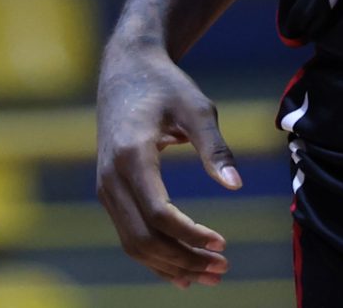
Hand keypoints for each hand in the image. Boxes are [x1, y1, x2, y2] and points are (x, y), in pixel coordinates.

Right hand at [95, 44, 239, 287]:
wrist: (126, 69)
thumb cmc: (165, 85)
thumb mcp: (196, 107)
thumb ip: (214, 147)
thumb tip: (236, 185)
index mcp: (131, 155)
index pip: (158, 213)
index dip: (191, 235)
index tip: (222, 242)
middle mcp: (111, 177)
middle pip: (143, 238)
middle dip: (183, 259)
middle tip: (222, 268)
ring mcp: (106, 187)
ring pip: (133, 244)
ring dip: (171, 265)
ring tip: (210, 274)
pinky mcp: (109, 191)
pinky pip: (128, 235)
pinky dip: (155, 257)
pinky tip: (182, 271)